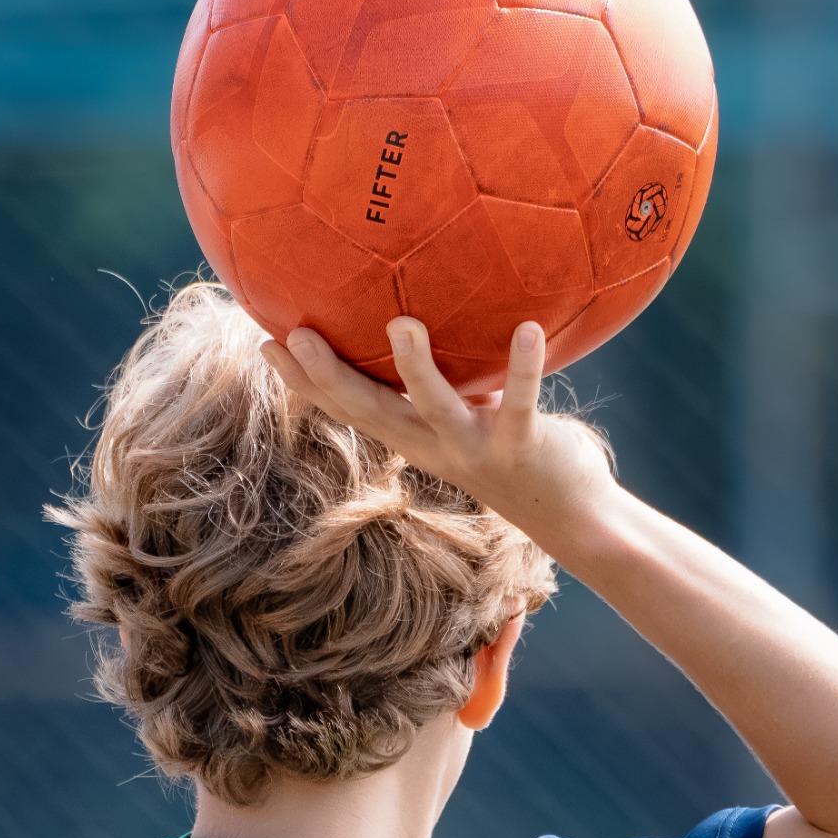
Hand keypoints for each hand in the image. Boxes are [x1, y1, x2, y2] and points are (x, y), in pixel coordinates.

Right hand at [259, 317, 615, 552]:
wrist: (572, 516)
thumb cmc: (518, 453)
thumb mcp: (471, 416)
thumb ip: (449, 381)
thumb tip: (420, 321)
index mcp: (415, 439)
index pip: (347, 409)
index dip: (304, 382)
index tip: (266, 344)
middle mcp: (435, 448)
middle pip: (370, 411)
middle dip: (330, 375)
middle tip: (295, 334)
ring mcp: (475, 450)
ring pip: (436, 408)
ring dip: (416, 368)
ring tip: (401, 324)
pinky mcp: (521, 447)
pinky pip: (520, 404)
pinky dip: (524, 368)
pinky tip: (530, 328)